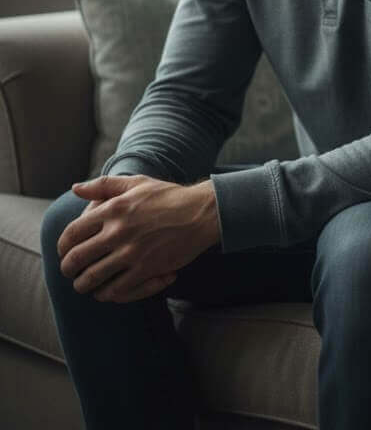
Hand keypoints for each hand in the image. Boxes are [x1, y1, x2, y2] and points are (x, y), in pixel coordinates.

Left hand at [58, 175, 220, 303]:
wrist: (202, 213)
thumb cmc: (169, 196)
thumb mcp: (137, 183)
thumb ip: (104, 185)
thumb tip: (75, 188)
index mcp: (114, 209)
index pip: (71, 234)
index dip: (62, 247)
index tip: (65, 252)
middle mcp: (119, 231)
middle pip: (76, 260)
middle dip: (68, 269)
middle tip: (72, 271)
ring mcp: (132, 252)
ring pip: (91, 279)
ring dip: (83, 284)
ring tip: (85, 283)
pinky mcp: (146, 269)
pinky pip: (114, 290)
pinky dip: (106, 293)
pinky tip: (106, 290)